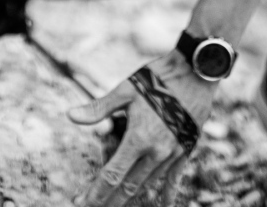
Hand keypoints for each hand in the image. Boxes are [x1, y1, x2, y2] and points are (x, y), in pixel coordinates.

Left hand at [69, 50, 215, 205]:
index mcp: (138, 138)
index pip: (112, 176)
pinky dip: (168, 192)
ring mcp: (172, 153)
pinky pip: (175, 177)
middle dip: (110, 200)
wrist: (196, 73)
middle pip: (129, 186)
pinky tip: (164, 203)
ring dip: (133, 196)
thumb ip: (99, 108)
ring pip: (149, 183)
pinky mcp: (185, 148)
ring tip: (117, 204)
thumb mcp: (125, 89)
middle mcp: (155, 152)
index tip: (83, 204)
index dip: (96, 193)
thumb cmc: (157, 78)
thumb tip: (71, 115)